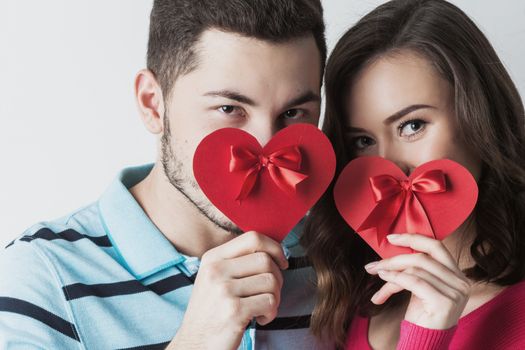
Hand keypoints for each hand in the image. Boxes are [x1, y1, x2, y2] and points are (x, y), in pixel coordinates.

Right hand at [167, 231, 287, 349]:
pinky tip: (260, 318)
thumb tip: (274, 249)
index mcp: (213, 258)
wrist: (196, 344)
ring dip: (275, 298)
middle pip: (266, 260)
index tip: (281, 263)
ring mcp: (224, 290)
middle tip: (270, 293)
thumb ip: (238, 261)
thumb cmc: (212, 311)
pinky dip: (271, 313)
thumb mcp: (214, 278)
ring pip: (271, 281)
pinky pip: (270, 302)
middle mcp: (216, 270)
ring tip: (262, 308)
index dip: (275, 248)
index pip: (253, 238)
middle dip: (278, 278)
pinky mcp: (234, 311)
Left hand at [364, 233, 469, 329]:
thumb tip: (390, 249)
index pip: (436, 246)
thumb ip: (414, 268)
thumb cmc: (422, 315)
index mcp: (457, 274)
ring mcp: (455, 293)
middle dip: (396, 257)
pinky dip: (395, 278)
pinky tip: (383, 280)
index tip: (391, 238)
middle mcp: (460, 282)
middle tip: (376, 263)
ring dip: (391, 271)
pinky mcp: (445, 303)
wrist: (426, 343)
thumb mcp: (419, 286)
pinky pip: (414, 282)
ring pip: (416, 269)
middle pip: (424, 257)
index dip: (413, 238)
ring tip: (376, 276)